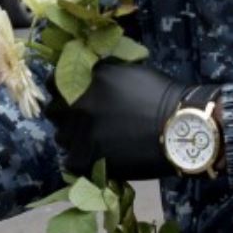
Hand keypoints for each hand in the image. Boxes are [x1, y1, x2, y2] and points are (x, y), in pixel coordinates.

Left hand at [46, 61, 188, 180]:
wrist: (179, 128)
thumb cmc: (160, 96)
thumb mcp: (127, 71)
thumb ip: (101, 73)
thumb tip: (87, 72)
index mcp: (85, 80)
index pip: (53, 84)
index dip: (61, 91)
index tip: (71, 98)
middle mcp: (76, 104)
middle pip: (55, 112)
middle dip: (66, 115)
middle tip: (85, 122)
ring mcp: (80, 133)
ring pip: (62, 138)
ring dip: (74, 139)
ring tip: (95, 142)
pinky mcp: (87, 159)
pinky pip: (71, 162)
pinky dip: (82, 161)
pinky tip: (98, 158)